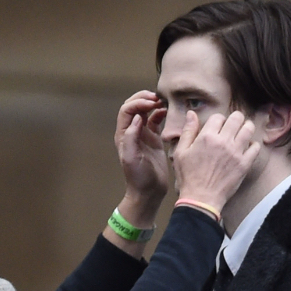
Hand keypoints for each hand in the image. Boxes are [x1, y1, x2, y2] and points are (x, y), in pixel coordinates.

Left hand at [114, 91, 168, 223]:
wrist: (149, 191)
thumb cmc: (139, 178)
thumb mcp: (132, 159)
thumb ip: (131, 137)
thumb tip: (137, 118)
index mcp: (124, 135)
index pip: (127, 110)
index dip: (138, 103)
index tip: (152, 104)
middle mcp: (132, 132)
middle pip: (134, 106)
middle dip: (143, 98)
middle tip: (156, 98)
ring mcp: (143, 135)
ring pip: (145, 111)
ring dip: (152, 103)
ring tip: (162, 102)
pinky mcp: (154, 139)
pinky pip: (156, 120)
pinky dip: (160, 113)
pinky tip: (166, 112)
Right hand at [172, 111, 260, 213]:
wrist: (200, 199)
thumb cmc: (189, 177)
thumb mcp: (181, 153)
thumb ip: (187, 132)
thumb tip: (191, 113)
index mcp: (207, 137)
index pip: (218, 117)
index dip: (217, 121)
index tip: (216, 128)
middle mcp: (223, 141)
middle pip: (237, 117)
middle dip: (234, 119)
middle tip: (232, 127)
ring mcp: (236, 152)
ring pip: (249, 129)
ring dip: (245, 128)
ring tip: (241, 134)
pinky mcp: (244, 164)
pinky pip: (256, 147)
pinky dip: (252, 145)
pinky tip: (246, 149)